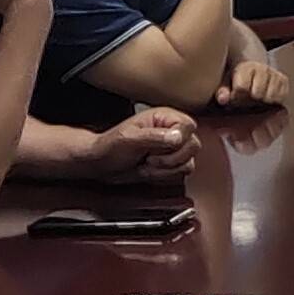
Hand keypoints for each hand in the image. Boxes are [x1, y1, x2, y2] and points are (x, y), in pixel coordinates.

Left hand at [78, 105, 199, 178]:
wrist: (101, 165)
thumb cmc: (109, 147)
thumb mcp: (129, 139)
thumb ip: (155, 136)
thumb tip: (178, 137)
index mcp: (164, 117)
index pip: (188, 126)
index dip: (177, 140)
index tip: (158, 147)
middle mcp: (172, 131)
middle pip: (193, 146)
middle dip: (169, 159)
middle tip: (149, 157)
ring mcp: (173, 148)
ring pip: (188, 162)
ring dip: (165, 169)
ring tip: (147, 164)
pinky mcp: (171, 163)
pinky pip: (181, 173)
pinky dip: (164, 176)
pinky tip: (150, 170)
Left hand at [214, 53, 288, 110]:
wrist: (252, 68)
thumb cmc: (236, 80)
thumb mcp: (225, 84)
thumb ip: (223, 91)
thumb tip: (222, 99)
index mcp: (245, 67)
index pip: (241, 87)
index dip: (236, 95)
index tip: (235, 96)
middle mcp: (262, 68)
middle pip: (258, 93)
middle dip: (251, 98)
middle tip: (247, 97)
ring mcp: (274, 73)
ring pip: (270, 96)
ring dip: (263, 99)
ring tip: (256, 96)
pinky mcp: (284, 80)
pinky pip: (281, 96)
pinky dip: (274, 100)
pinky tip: (266, 96)